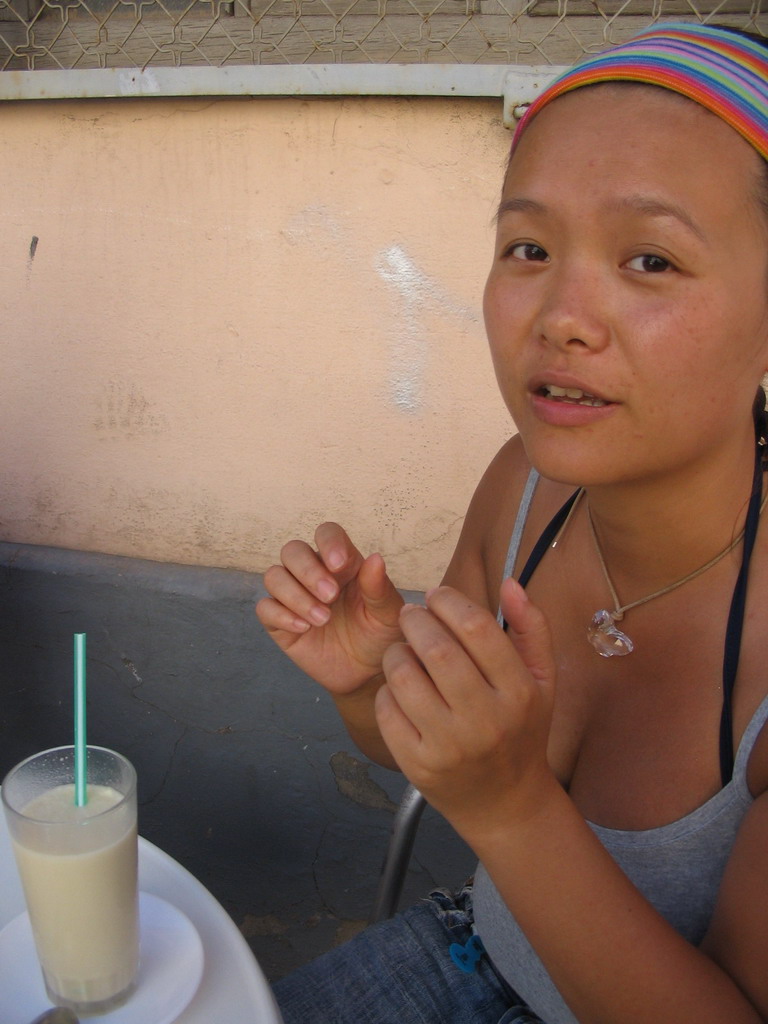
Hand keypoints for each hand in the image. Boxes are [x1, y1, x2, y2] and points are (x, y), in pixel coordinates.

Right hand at [256, 522, 404, 694]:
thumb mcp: (388, 614)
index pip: (327, 534)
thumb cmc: (378, 634)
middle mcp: (313, 573)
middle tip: (330, 596)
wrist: (365, 672)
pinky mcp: (279, 621)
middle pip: (292, 550)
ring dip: (295, 595)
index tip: (339, 564)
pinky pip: (265, 608)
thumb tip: (375, 557)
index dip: (329, 542)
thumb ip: (379, 587)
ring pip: (274, 576)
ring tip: (323, 619)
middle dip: (308, 570)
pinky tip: (304, 628)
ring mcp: (293, 596)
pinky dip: (281, 615)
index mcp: (342, 563)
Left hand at [375, 578, 557, 838]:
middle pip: (437, 650)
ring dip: (396, 651)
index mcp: (520, 693)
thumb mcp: (541, 680)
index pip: (477, 628)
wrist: (504, 803)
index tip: (436, 596)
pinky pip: (388, 709)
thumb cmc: (521, 730)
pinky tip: (400, 686)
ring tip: (402, 647)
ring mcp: (449, 746)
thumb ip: (531, 628)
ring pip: (405, 677)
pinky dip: (387, 688)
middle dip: (417, 622)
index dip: (449, 602)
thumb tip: (510, 582)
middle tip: (412, 616)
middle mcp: (486, 720)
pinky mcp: (418, 765)